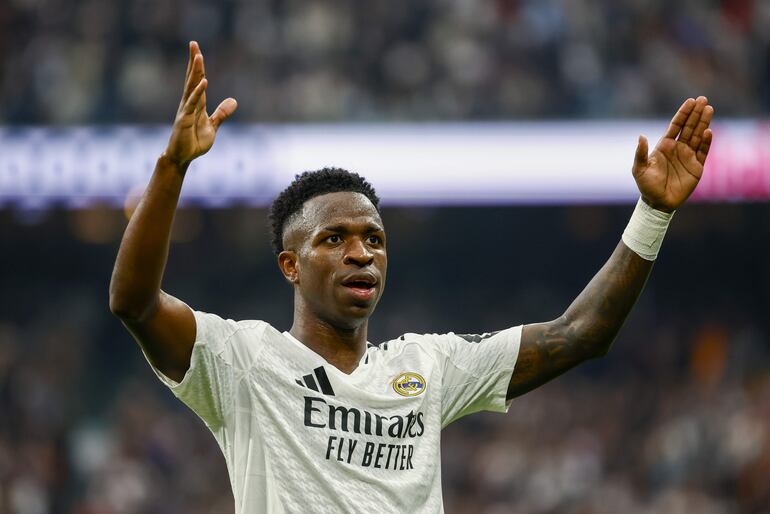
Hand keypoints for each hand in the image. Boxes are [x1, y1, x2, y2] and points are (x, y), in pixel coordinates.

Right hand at [164, 41, 237, 166]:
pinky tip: (204, 82)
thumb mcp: (213, 126)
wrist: (182, 157)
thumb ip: (222, 113)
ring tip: (198, 56)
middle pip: (192, 78)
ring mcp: (186, 110)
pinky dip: (198, 92)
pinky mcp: (185, 119)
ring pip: (191, 87)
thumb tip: (234, 101)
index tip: (196, 49)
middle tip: (193, 43)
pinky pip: (193, 103)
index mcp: (197, 103)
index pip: (197, 80)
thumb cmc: (194, 141)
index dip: (198, 66)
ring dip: (196, 71)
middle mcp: (189, 103)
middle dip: (194, 61)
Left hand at [632, 96, 713, 211]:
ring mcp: (688, 156)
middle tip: (703, 99)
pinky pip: (703, 151)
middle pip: (689, 127)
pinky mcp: (697, 167)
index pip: (676, 125)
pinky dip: (706, 142)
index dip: (683, 113)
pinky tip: (709, 131)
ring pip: (698, 136)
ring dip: (703, 123)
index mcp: (664, 146)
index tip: (690, 101)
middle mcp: (678, 148)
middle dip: (696, 113)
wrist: (658, 203)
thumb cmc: (646, 186)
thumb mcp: (639, 169)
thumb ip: (640, 153)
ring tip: (709, 109)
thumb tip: (641, 136)